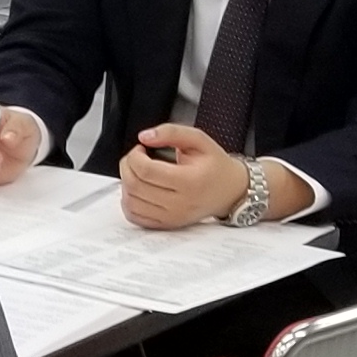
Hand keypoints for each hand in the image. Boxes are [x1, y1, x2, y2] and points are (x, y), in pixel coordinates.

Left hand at [118, 125, 249, 228]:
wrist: (230, 190)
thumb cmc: (215, 165)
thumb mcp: (199, 140)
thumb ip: (172, 133)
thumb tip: (145, 136)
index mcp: (189, 181)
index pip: (146, 170)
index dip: (135, 156)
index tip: (141, 148)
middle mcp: (180, 203)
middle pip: (135, 186)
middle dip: (127, 166)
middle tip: (136, 157)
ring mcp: (172, 216)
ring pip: (131, 202)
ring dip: (126, 183)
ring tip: (138, 172)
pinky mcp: (166, 224)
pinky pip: (135, 217)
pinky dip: (128, 202)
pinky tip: (138, 189)